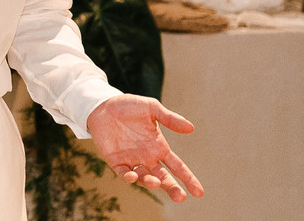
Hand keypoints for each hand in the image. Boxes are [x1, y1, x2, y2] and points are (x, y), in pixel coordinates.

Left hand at [87, 94, 203, 202]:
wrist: (103, 105)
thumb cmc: (129, 106)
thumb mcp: (151, 109)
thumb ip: (169, 118)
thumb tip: (191, 128)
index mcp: (159, 147)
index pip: (177, 167)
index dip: (188, 179)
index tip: (199, 193)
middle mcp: (148, 158)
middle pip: (163, 178)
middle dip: (172, 188)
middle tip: (180, 198)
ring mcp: (132, 161)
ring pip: (144, 178)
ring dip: (150, 183)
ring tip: (156, 182)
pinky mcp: (115, 161)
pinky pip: (123, 173)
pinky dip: (128, 177)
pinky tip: (133, 176)